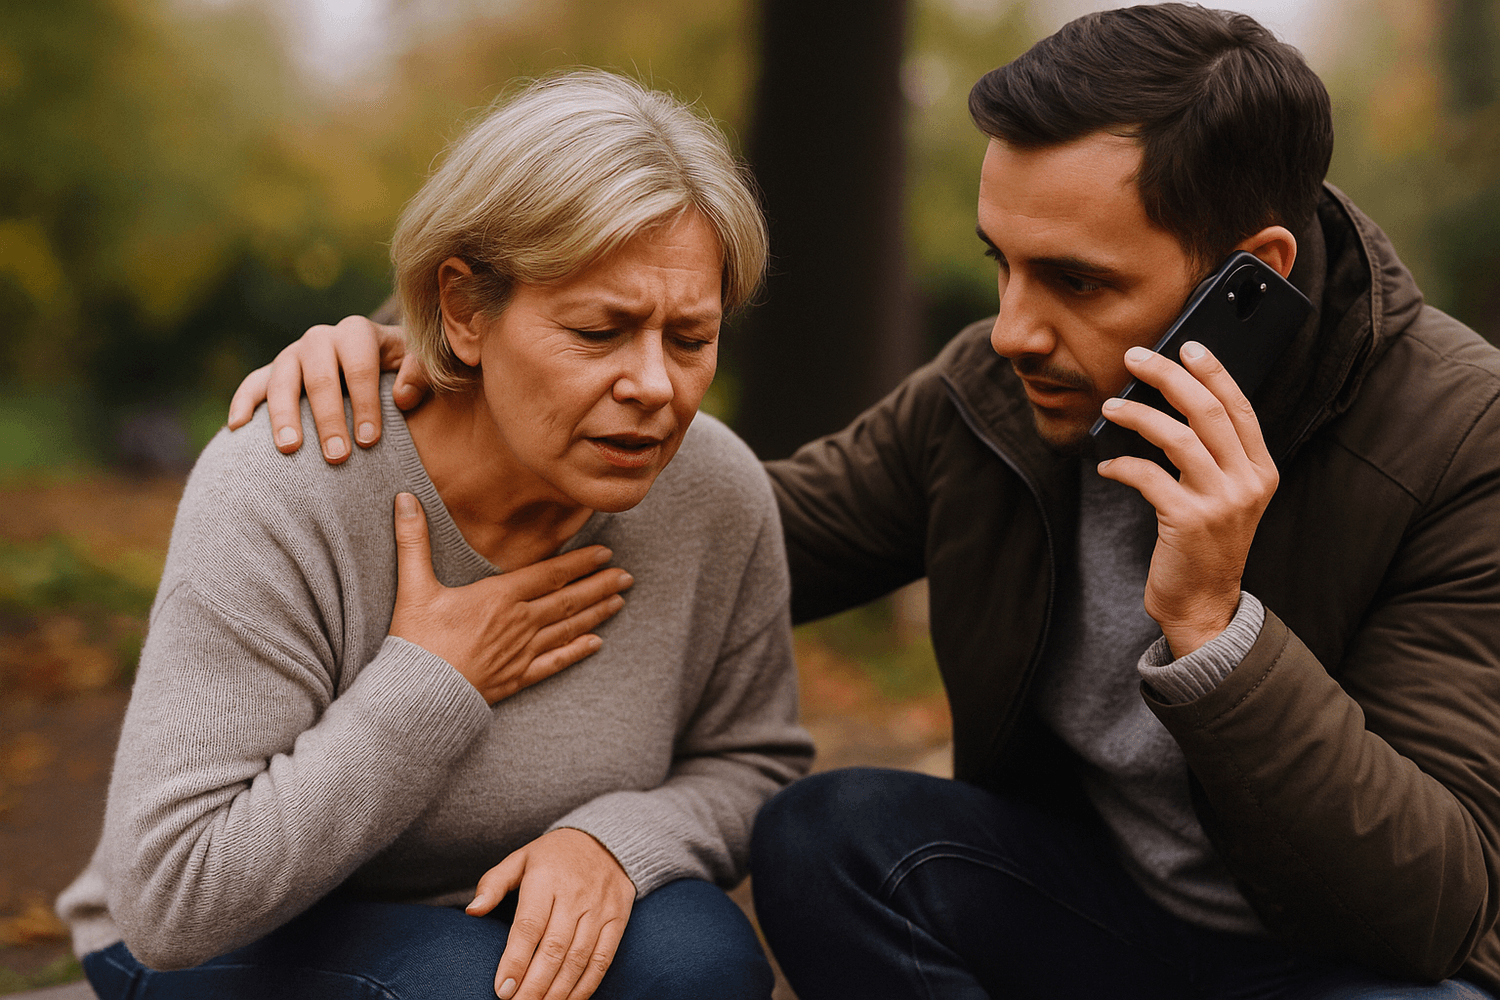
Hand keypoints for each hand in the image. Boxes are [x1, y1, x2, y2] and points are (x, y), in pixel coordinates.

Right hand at [226, 315, 431, 462]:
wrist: (379, 361)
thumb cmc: (402, 369)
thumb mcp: (419, 364)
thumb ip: (420, 373)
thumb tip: (402, 398)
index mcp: (357, 333)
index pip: (359, 366)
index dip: (365, 403)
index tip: (370, 440)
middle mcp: (321, 339)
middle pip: (319, 377)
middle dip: (328, 418)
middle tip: (337, 456)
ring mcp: (293, 355)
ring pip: (282, 380)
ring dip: (285, 416)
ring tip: (290, 450)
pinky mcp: (273, 373)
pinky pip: (253, 384)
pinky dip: (243, 402)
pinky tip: (237, 427)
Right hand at [387, 494, 631, 702]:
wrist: (417, 696)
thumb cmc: (416, 641)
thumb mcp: (414, 586)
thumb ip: (414, 541)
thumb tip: (404, 498)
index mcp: (499, 597)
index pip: (549, 574)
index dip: (580, 563)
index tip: (605, 553)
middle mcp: (519, 623)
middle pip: (568, 600)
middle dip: (600, 585)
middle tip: (628, 575)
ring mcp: (521, 652)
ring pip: (568, 628)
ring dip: (596, 613)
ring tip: (620, 600)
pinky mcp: (517, 678)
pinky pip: (555, 662)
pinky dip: (577, 651)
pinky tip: (596, 644)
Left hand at [467, 828, 634, 999]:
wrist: (606, 840)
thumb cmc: (553, 856)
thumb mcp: (520, 859)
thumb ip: (493, 884)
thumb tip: (472, 911)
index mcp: (546, 879)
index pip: (529, 926)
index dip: (515, 961)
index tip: (502, 989)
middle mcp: (575, 895)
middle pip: (554, 949)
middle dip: (534, 985)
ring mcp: (599, 908)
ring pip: (578, 959)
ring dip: (558, 991)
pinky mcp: (618, 919)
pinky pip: (602, 959)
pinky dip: (586, 986)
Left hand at [1096, 341, 1277, 656]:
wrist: (1204, 604)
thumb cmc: (1204, 544)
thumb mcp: (1223, 497)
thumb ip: (1212, 456)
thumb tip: (1173, 404)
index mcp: (1261, 470)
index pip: (1240, 407)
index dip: (1214, 372)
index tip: (1187, 345)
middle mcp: (1248, 482)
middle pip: (1208, 412)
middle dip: (1169, 376)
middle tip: (1135, 358)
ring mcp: (1221, 502)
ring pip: (1178, 437)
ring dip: (1138, 415)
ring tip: (1110, 407)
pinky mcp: (1188, 521)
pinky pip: (1149, 476)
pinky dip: (1122, 466)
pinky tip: (1107, 467)